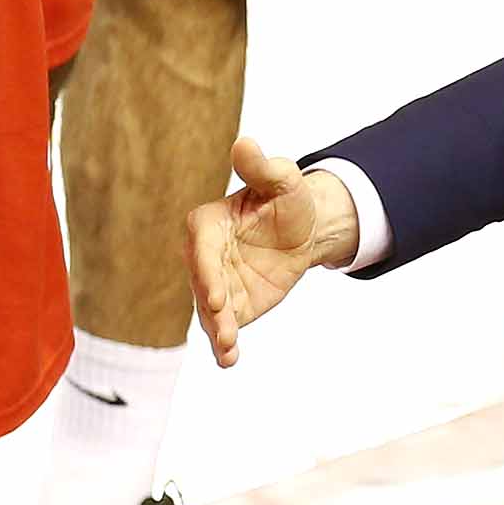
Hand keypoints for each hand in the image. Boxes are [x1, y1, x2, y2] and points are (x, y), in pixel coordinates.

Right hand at [190, 135, 359, 365]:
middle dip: (210, 304)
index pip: (201, 247)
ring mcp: (215, 283)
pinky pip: (223, 326)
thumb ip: (261, 168)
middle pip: (202, 282)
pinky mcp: (230, 305)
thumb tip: (244, 143)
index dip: (207, 270)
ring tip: (229, 348)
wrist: (302, 230)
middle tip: (222, 321)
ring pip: (209, 310)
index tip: (216, 294)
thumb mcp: (282, 180)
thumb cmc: (287, 199)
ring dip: (217, 330)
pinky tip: (229, 361)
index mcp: (208, 223)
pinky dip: (224, 344)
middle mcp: (205, 256)